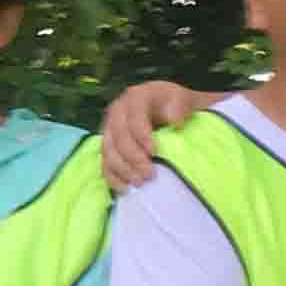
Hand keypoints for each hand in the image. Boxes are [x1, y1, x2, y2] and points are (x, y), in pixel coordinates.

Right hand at [98, 80, 215, 189]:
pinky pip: (104, 163)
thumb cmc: (174, 105)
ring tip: (140, 182)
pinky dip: (113, 177)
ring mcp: (109, 130)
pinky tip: (125, 188)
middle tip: (149, 173)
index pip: (134, 117)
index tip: (154, 152)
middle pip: (118, 136)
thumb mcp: (181, 99)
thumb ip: (179, 106)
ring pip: (108, 151)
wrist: (167, 108)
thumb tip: (174, 121)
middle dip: (132, 157)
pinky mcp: (108, 147)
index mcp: (135, 97)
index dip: (141, 135)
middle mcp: (117, 112)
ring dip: (122, 169)